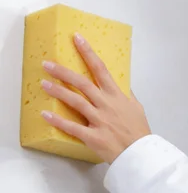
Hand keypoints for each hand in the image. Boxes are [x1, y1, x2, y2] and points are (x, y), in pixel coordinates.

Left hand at [40, 32, 150, 163]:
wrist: (140, 152)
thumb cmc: (139, 129)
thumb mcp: (136, 106)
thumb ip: (126, 94)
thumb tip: (122, 84)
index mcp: (117, 95)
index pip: (101, 68)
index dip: (88, 52)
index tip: (77, 39)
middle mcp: (106, 104)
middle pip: (82, 83)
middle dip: (63, 72)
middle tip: (47, 64)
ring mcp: (99, 119)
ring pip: (75, 101)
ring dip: (58, 91)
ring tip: (43, 83)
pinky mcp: (92, 135)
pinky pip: (72, 127)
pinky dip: (58, 121)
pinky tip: (46, 114)